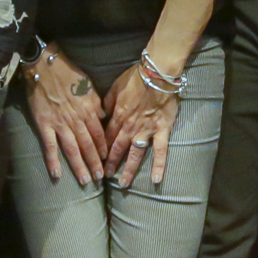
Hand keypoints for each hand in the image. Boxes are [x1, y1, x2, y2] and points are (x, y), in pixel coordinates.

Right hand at [26, 47, 107, 185]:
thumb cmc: (68, 73)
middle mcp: (77, 120)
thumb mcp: (89, 86)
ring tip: (85, 181)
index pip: (99, 134)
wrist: (45, 66)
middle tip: (100, 178)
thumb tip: (104, 117)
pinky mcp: (44, 124)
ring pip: (73, 149)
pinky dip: (53, 160)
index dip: (104, 148)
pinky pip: (50, 146)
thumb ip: (97, 104)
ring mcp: (60, 124)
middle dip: (95, 163)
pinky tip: (57, 174)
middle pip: (88, 145)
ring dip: (79, 166)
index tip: (108, 160)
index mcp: (89, 110)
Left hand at [102, 62, 184, 188]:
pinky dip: (159, 165)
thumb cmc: (136, 77)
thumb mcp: (116, 87)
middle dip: (110, 163)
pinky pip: (160, 151)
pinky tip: (156, 179)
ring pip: (135, 154)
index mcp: (118, 116)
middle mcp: (130, 127)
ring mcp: (146, 131)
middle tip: (105, 177)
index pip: (106, 136)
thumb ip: (107, 103)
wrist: (158, 74)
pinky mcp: (162, 130)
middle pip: (117, 148)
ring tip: (123, 184)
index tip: (95, 159)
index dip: (100, 148)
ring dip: (128, 169)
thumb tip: (100, 114)